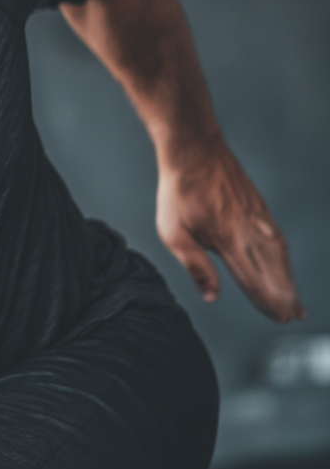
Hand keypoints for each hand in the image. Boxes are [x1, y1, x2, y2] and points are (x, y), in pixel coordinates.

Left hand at [157, 141, 305, 323]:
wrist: (194, 151)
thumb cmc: (180, 191)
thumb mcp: (174, 233)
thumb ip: (196, 266)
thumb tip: (211, 296)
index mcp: (229, 241)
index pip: (254, 280)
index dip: (267, 302)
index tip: (278, 317)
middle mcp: (249, 230)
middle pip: (274, 271)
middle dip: (285, 296)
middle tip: (295, 316)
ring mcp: (258, 217)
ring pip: (279, 255)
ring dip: (289, 279)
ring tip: (295, 298)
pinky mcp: (259, 207)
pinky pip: (277, 237)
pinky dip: (284, 257)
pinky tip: (285, 264)